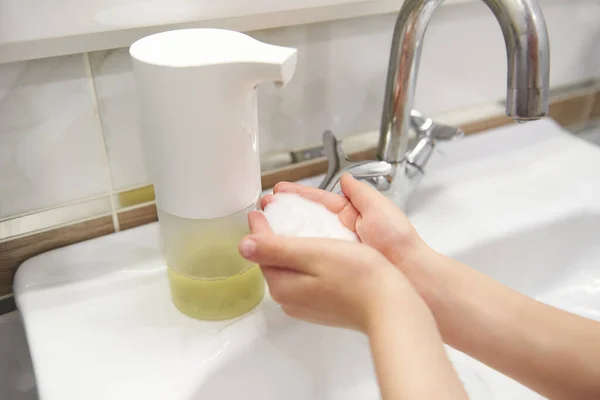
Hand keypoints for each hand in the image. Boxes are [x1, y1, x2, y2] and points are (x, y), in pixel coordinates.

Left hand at [238, 211, 423, 332]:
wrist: (390, 306)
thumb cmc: (357, 277)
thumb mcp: (312, 253)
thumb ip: (275, 248)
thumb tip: (243, 244)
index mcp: (283, 285)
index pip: (262, 250)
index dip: (260, 225)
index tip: (260, 208)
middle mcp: (290, 299)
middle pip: (274, 261)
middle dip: (273, 235)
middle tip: (274, 212)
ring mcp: (307, 305)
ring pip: (291, 269)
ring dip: (290, 247)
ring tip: (295, 226)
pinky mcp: (324, 305)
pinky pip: (306, 278)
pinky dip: (306, 260)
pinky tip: (318, 249)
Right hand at [263, 173, 438, 298]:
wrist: (411, 276)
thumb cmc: (398, 242)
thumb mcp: (380, 209)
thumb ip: (361, 193)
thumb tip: (345, 177)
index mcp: (353, 215)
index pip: (319, 201)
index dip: (298, 195)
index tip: (278, 191)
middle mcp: (342, 233)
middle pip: (307, 220)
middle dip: (285, 212)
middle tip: (264, 207)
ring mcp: (337, 253)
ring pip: (305, 239)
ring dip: (284, 232)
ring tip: (263, 225)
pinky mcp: (335, 271)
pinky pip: (310, 260)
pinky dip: (294, 254)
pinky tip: (278, 250)